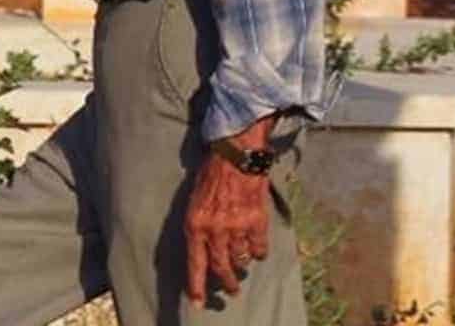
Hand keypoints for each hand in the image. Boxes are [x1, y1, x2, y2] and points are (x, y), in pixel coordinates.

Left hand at [184, 119, 273, 303]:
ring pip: (241, 259)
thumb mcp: (194, 200)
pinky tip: (258, 252)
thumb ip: (198, 225)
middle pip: (221, 267)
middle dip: (226, 283)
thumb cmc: (212, 172)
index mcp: (195, 225)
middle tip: (231, 292)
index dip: (197, 286)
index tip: (198, 302)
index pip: (195, 263)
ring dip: (242, 265)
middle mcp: (215, 230)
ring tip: (243, 267)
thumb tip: (203, 249)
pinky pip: (259, 247)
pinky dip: (259, 252)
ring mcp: (237, 226)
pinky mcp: (257, 220)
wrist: (236, 152)